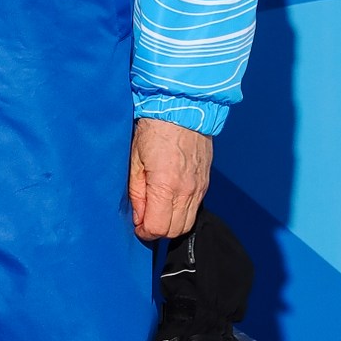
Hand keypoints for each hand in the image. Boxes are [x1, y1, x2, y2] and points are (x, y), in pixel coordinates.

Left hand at [130, 117, 212, 241]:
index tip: (136, 225)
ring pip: (187, 223)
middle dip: (158, 230)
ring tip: (156, 210)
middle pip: (175, 231)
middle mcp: (188, 191)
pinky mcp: (206, 183)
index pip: (158, 228)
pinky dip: (182, 212)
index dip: (144, 231)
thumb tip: (138, 217)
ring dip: (171, 224)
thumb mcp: (134, 160)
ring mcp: (200, 188)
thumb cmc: (154, 130)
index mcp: (167, 186)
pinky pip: (195, 209)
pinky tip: (170, 201)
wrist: (183, 109)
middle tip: (144, 219)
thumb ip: (136, 192)